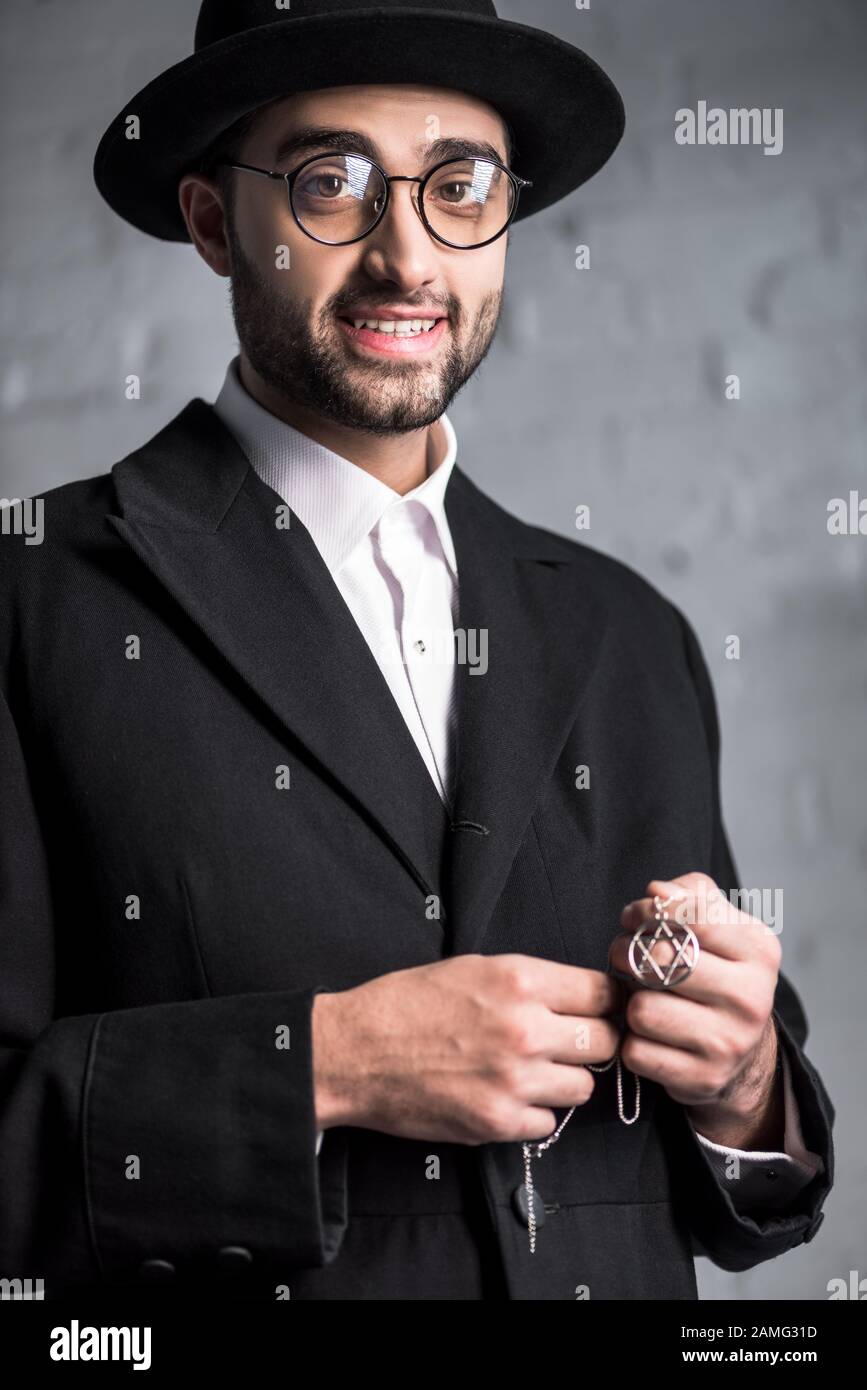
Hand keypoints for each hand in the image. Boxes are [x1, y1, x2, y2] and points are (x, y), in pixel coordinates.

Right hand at [311, 954, 621, 1145]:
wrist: (355, 1052)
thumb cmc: (407, 1003)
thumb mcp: (474, 968)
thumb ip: (531, 983)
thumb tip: (579, 997)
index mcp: (520, 980)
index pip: (603, 993)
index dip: (604, 1001)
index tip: (596, 1010)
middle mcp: (526, 1029)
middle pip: (605, 1042)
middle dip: (591, 1042)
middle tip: (567, 1043)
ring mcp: (514, 1080)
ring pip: (582, 1087)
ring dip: (563, 1080)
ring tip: (529, 1071)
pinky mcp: (497, 1121)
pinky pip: (547, 1122)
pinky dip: (532, 1113)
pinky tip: (504, 1095)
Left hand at [609, 872, 783, 1145]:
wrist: (742, 1053)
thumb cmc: (719, 974)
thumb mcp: (720, 926)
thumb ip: (691, 895)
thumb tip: (658, 892)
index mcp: (759, 952)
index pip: (689, 915)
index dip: (647, 911)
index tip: (632, 917)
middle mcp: (752, 998)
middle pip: (660, 962)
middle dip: (626, 953)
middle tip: (623, 955)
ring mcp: (729, 1043)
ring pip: (642, 1010)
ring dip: (630, 1001)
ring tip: (640, 996)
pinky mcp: (702, 1079)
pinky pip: (636, 1052)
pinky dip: (631, 1041)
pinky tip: (648, 1034)